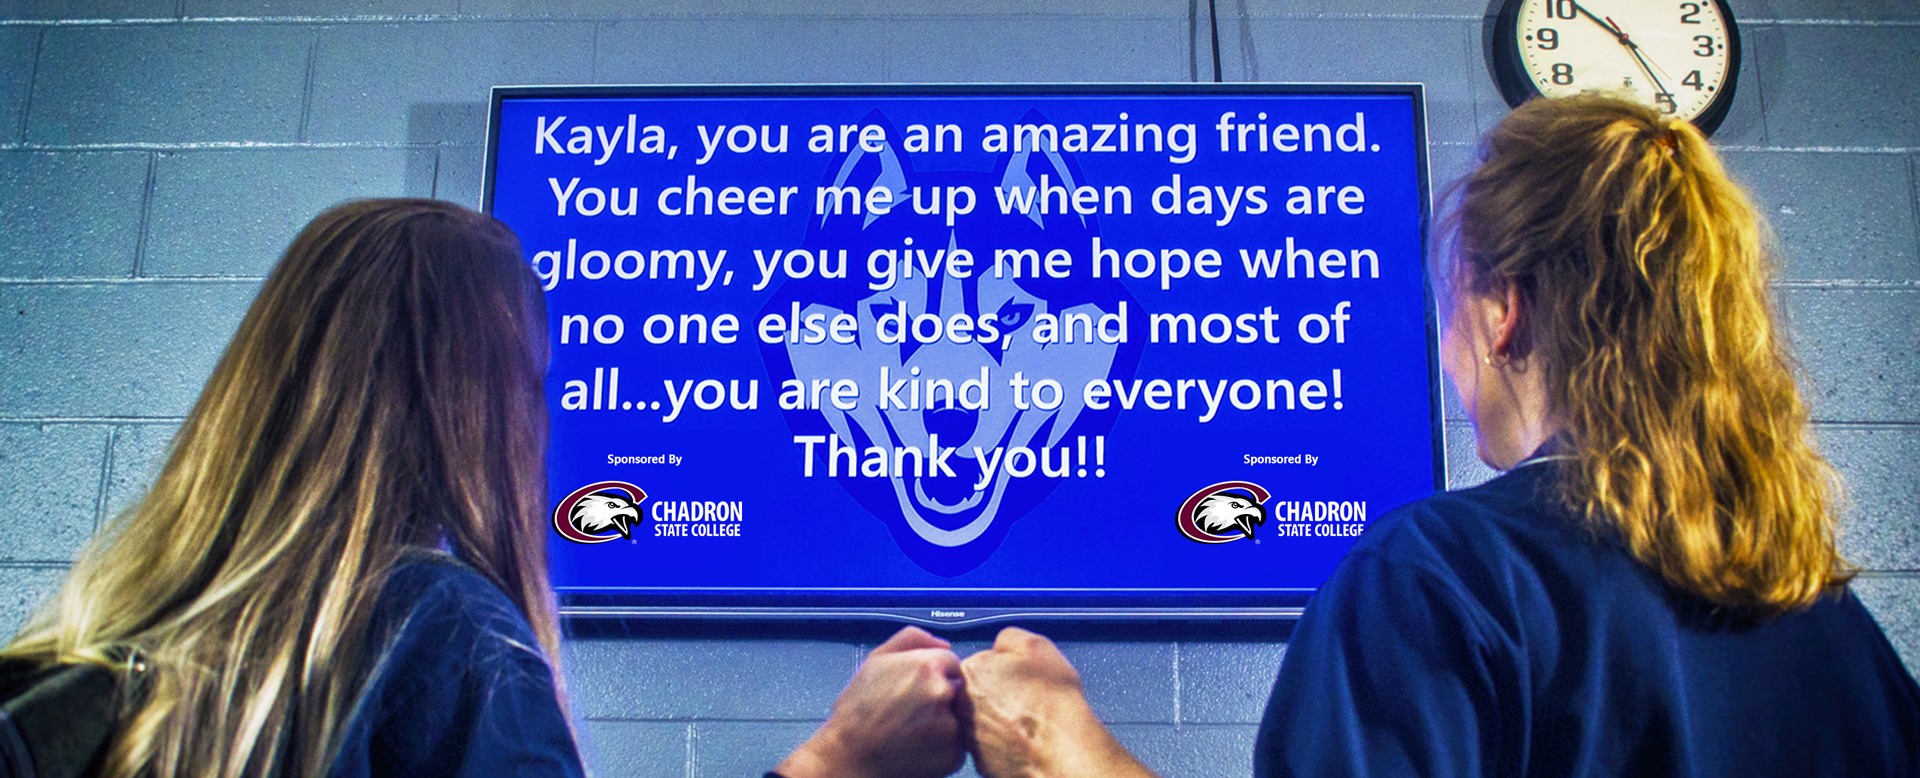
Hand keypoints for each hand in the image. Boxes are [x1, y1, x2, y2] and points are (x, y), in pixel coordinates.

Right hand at [776, 626, 965, 777]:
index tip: (916, 689)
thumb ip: (912, 639)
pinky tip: (917, 746)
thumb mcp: (876, 660)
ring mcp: (950, 726)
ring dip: (942, 722)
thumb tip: (944, 644)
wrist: (849, 756)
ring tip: (912, 730)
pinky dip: (942, 747)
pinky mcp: (952, 755)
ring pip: (957, 718)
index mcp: (928, 666)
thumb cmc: (858, 710)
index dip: (934, 675)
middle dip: (940, 698)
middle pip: (957, 689)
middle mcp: (944, 693)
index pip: (951, 663)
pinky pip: (956, 746)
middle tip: (912, 711)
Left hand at [958, 628, 1157, 777]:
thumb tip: (999, 647)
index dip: (1003, 669)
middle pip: (977, 692)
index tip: (1019, 677)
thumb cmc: (1051, 700)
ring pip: (982, 720)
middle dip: (996, 694)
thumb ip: (1007, 638)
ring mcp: (968, 735)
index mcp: (971, 671)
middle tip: (1025, 699)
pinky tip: (1024, 739)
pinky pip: (990, 745)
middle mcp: (961, 704)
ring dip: (999, 719)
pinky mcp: (980, 761)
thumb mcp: (1035, 645)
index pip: (980, 662)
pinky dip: (1004, 742)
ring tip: (1027, 720)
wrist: (1060, 747)